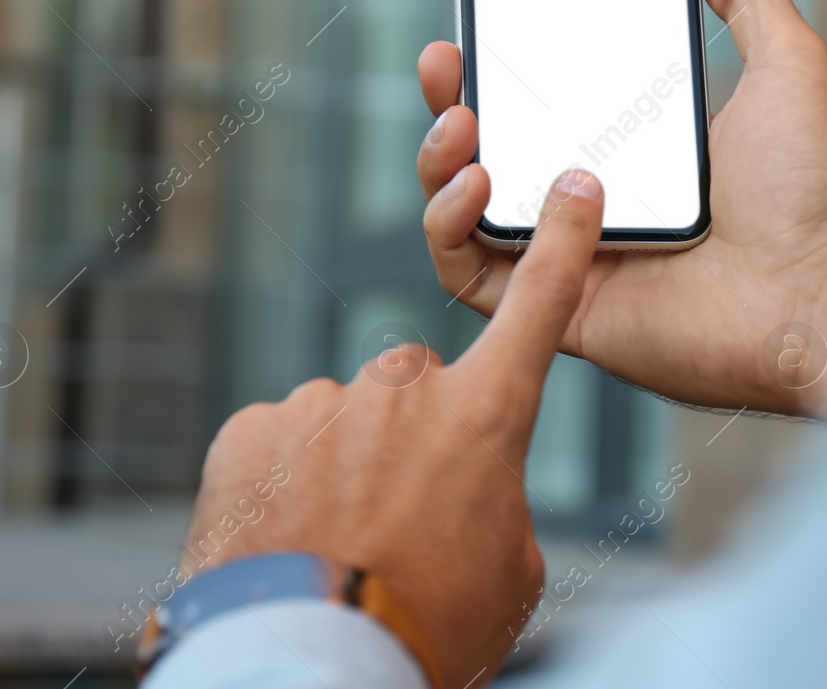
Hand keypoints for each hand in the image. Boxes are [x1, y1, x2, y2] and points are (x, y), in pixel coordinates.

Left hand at [180, 169, 604, 688]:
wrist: (308, 663)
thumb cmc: (429, 629)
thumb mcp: (511, 573)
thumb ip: (499, 501)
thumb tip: (471, 486)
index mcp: (485, 418)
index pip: (538, 310)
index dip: (562, 245)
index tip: (575, 186)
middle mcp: (404, 391)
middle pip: (418, 389)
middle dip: (412, 438)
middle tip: (400, 520)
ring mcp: (322, 405)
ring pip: (344, 422)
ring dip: (344, 471)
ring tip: (339, 548)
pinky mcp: (251, 430)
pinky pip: (280, 444)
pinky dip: (285, 486)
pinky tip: (290, 541)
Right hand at [417, 0, 826, 416]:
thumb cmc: (819, 188)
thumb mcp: (787, 61)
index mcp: (637, 143)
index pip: (545, 91)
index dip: (500, 50)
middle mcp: (596, 197)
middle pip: (492, 146)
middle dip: (452, 97)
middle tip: (445, 56)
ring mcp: (573, 253)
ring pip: (465, 209)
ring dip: (439, 160)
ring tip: (460, 120)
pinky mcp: (561, 307)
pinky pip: (474, 277)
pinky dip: (452, 229)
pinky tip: (475, 184)